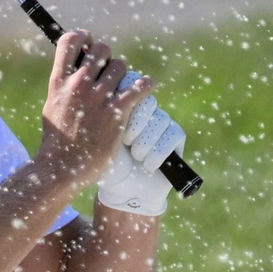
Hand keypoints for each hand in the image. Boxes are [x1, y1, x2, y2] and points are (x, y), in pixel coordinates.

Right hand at [35, 31, 153, 190]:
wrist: (63, 167)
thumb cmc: (57, 139)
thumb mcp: (52, 104)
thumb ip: (64, 83)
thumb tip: (76, 65)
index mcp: (59, 81)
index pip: (70, 41)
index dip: (83, 36)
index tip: (89, 43)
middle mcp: (78, 85)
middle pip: (102, 50)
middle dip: (108, 58)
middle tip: (108, 72)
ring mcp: (98, 98)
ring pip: (121, 67)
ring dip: (123, 76)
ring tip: (121, 89)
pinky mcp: (116, 113)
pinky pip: (139, 87)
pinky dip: (145, 85)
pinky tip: (146, 87)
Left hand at [95, 71, 185, 216]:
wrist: (121, 190)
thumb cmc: (103, 162)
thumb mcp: (96, 133)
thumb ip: (99, 109)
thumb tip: (105, 88)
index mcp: (124, 102)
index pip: (132, 81)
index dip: (126, 96)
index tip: (114, 116)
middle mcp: (145, 110)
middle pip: (147, 98)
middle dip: (137, 121)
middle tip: (125, 140)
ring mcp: (161, 122)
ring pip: (160, 119)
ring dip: (146, 141)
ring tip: (135, 155)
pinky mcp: (176, 137)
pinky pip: (173, 134)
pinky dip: (158, 152)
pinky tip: (147, 164)